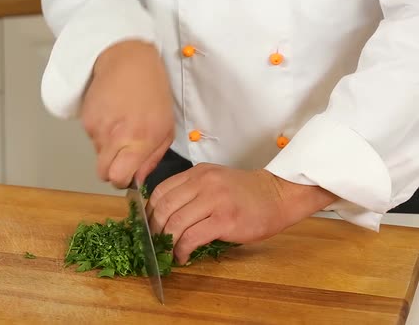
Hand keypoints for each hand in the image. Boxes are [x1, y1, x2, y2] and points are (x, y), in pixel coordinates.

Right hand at [81, 40, 174, 187]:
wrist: (127, 61)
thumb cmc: (152, 92)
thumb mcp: (165, 127)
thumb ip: (153, 158)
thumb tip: (139, 179)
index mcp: (140, 139)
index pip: (119, 178)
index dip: (123, 180)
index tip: (128, 174)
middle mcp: (116, 136)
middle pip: (103, 173)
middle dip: (112, 171)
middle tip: (122, 158)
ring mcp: (98, 128)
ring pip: (98, 154)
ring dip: (109, 148)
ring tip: (121, 125)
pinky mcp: (86, 119)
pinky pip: (92, 138)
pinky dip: (102, 132)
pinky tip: (113, 116)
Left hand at [147, 163, 337, 263]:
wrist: (279, 195)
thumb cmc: (247, 194)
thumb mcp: (215, 182)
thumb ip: (192, 192)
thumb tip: (165, 217)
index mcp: (197, 173)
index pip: (160, 191)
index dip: (149, 212)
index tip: (149, 227)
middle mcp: (202, 183)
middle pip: (163, 208)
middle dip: (155, 230)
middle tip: (156, 243)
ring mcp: (213, 200)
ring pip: (175, 223)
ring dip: (167, 242)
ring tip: (169, 252)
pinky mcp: (224, 220)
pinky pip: (191, 237)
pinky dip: (182, 250)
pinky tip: (183, 256)